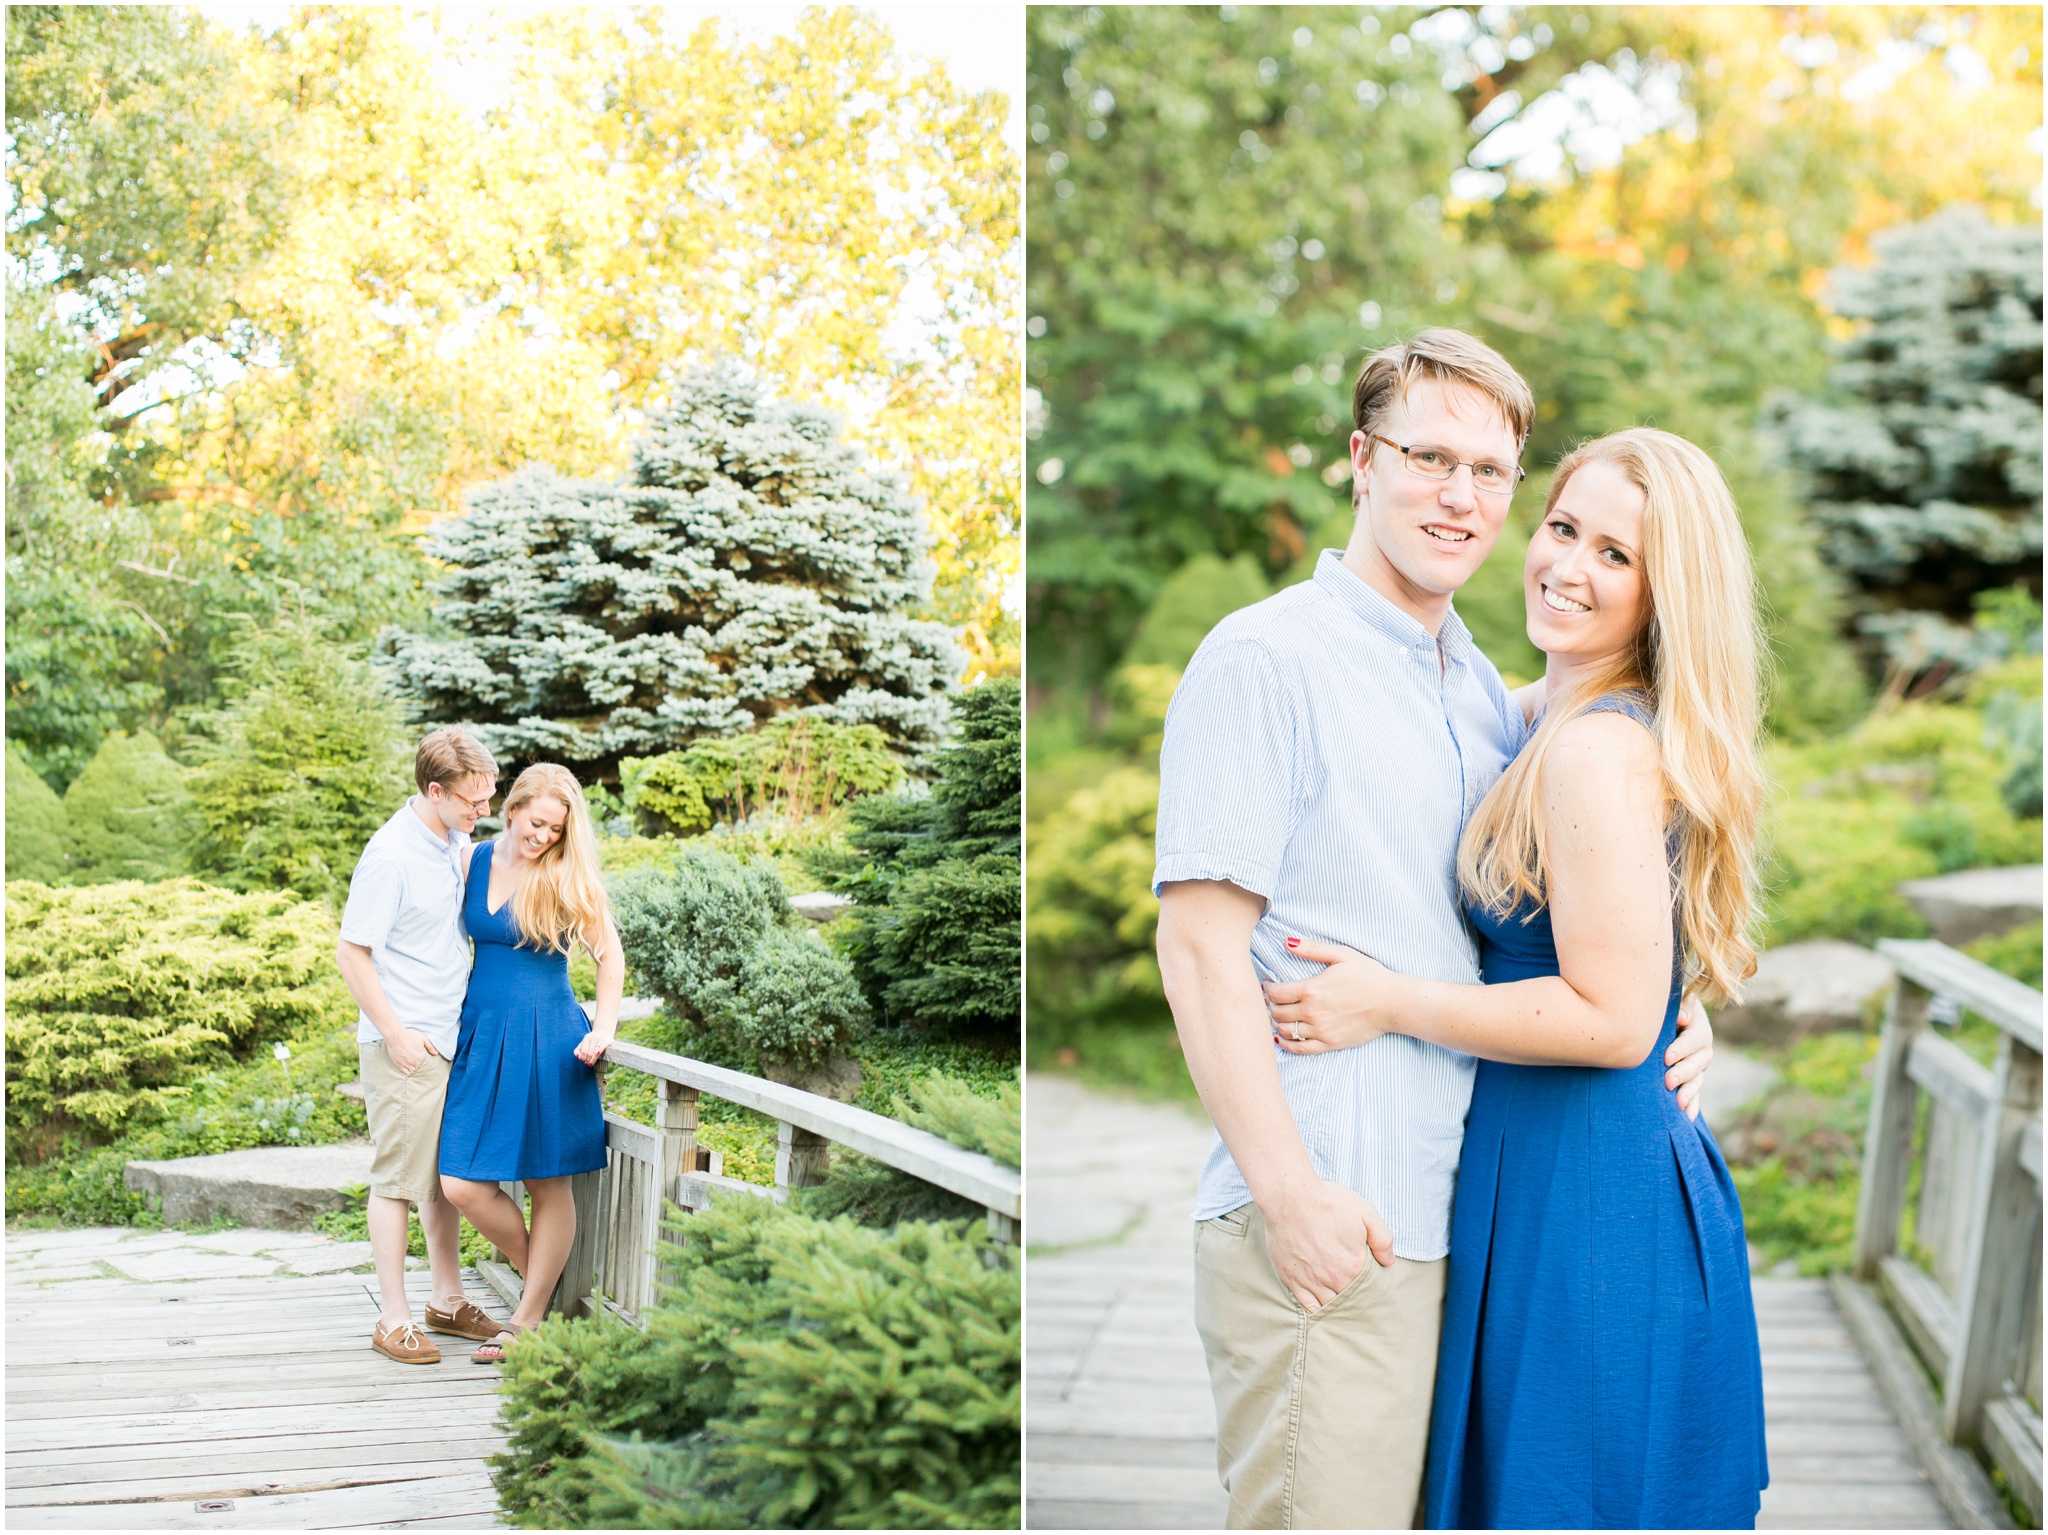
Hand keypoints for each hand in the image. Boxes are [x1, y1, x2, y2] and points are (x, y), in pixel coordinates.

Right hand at [386, 1028, 436, 1075]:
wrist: (395, 1036)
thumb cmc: (409, 1035)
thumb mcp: (423, 1038)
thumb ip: (430, 1047)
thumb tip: (436, 1053)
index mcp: (420, 1057)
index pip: (426, 1065)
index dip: (427, 1066)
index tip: (429, 1067)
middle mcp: (412, 1063)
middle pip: (419, 1070)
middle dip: (421, 1070)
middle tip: (424, 1071)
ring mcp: (405, 1064)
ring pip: (412, 1072)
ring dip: (415, 1072)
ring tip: (417, 1070)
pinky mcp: (398, 1065)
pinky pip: (404, 1073)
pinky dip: (408, 1073)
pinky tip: (410, 1071)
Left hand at [573, 1029, 614, 1066]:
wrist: (604, 1031)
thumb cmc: (591, 1041)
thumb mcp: (583, 1044)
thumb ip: (577, 1051)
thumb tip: (578, 1057)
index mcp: (587, 1038)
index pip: (583, 1051)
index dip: (583, 1058)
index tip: (584, 1060)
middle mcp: (594, 1037)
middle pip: (589, 1053)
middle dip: (588, 1060)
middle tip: (588, 1062)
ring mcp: (601, 1039)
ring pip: (595, 1053)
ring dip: (593, 1060)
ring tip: (591, 1063)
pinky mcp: (608, 1041)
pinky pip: (602, 1048)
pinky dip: (599, 1053)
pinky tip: (597, 1056)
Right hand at [1262, 1179, 1395, 1309]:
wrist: (1290, 1197)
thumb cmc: (1328, 1202)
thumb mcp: (1366, 1213)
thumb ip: (1382, 1239)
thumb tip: (1388, 1261)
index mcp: (1354, 1265)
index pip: (1369, 1286)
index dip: (1371, 1284)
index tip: (1369, 1280)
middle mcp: (1333, 1279)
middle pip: (1350, 1298)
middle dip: (1355, 1296)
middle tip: (1357, 1291)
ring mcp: (1311, 1281)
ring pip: (1329, 1305)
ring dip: (1337, 1304)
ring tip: (1341, 1298)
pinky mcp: (1292, 1279)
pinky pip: (1308, 1306)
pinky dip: (1317, 1309)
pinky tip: (1322, 1305)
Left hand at [1263, 937, 1396, 1053]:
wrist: (1392, 1003)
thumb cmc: (1369, 976)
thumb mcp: (1342, 955)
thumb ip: (1312, 949)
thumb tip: (1287, 942)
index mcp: (1312, 989)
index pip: (1276, 993)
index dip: (1267, 989)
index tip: (1268, 986)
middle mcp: (1312, 1012)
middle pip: (1277, 1013)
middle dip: (1270, 1006)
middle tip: (1271, 1001)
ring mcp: (1320, 1030)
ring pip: (1285, 1031)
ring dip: (1276, 1023)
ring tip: (1278, 1015)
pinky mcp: (1329, 1043)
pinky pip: (1300, 1048)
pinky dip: (1287, 1044)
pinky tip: (1283, 1037)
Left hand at [1665, 994, 1713, 1121]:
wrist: (1672, 1018)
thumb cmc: (1668, 1007)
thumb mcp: (1676, 1001)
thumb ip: (1681, 1007)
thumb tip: (1682, 1018)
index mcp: (1699, 1028)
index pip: (1693, 1039)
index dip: (1682, 1048)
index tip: (1667, 1058)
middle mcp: (1703, 1049)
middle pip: (1698, 1062)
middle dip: (1683, 1073)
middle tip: (1668, 1081)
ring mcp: (1700, 1066)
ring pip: (1698, 1080)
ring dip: (1689, 1092)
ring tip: (1678, 1103)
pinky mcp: (1694, 1078)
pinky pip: (1696, 1093)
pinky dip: (1693, 1105)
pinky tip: (1688, 1117)